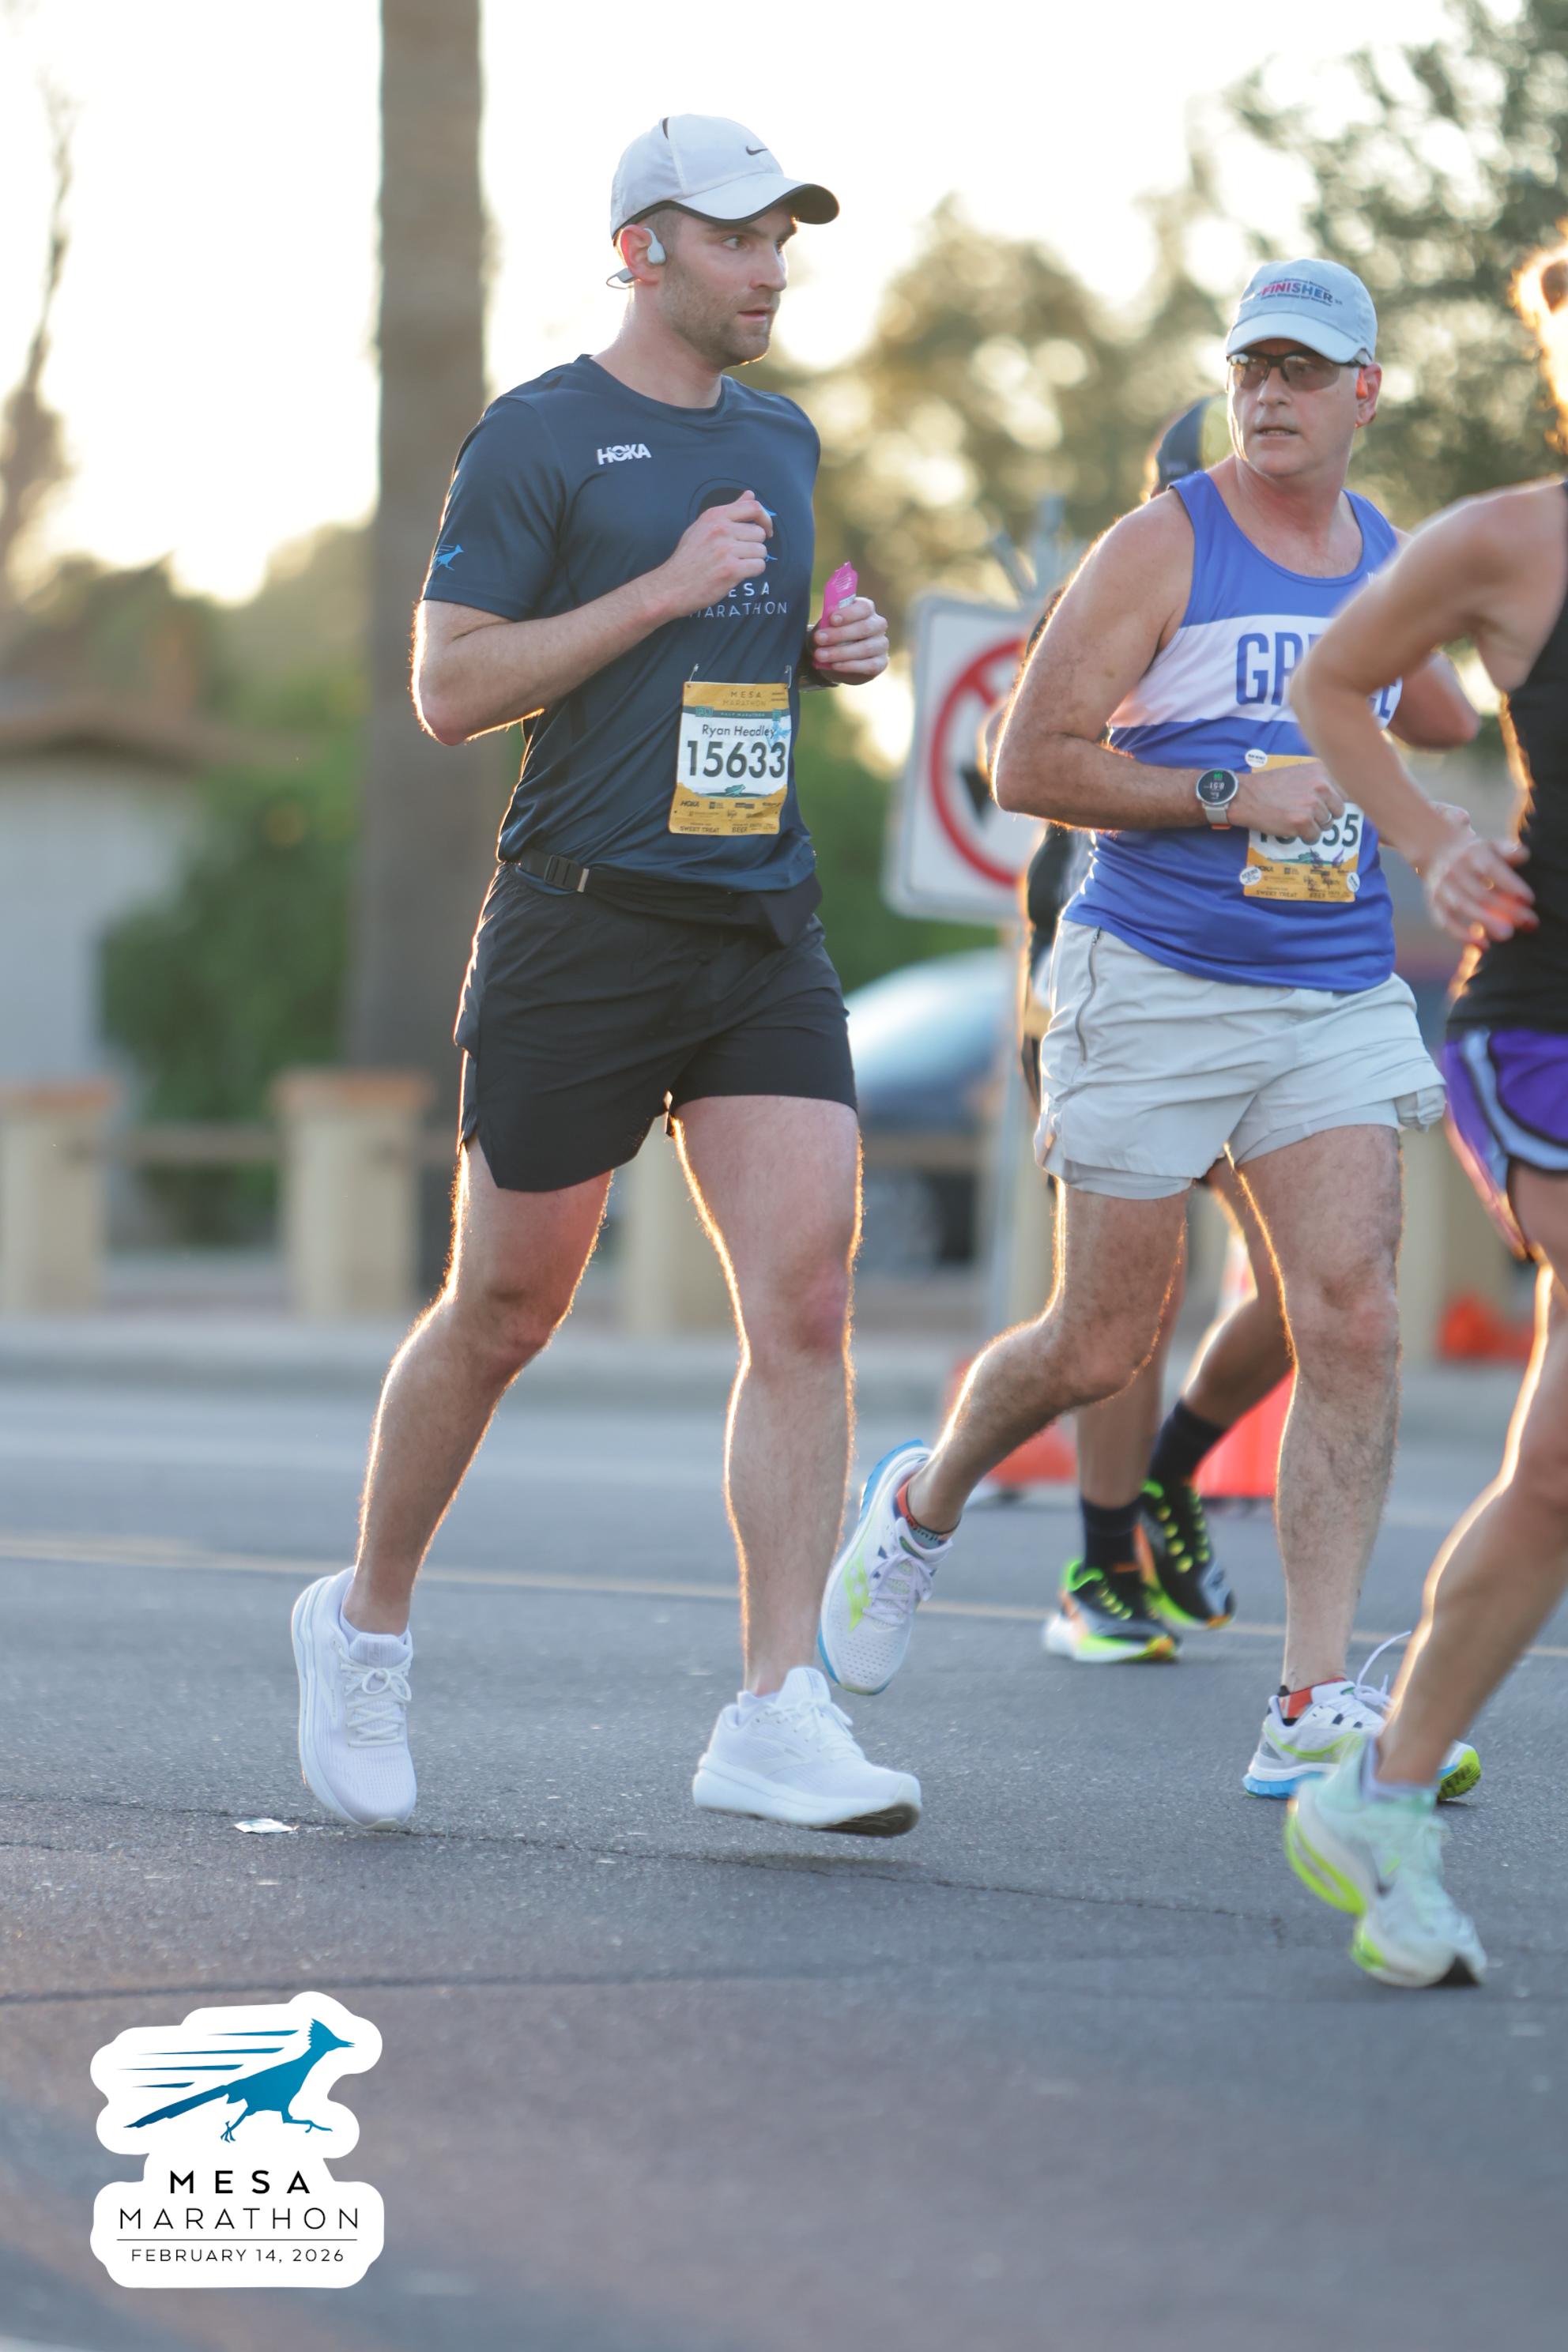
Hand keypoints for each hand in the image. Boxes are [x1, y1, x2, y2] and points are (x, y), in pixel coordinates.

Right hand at [653, 492, 770, 614]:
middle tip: (739, 555)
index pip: (753, 507)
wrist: (672, 585)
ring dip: (754, 560)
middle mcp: (721, 529)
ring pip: (761, 551)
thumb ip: (729, 511)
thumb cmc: (688, 558)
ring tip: (737, 565)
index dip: (765, 519)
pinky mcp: (731, 570)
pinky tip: (739, 574)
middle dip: (754, 545)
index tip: (765, 530)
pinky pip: (759, 566)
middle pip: (759, 532)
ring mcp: (726, 549)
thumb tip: (749, 495)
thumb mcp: (703, 526)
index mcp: (715, 515)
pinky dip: (753, 572)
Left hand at [811, 594, 888, 683]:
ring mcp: (881, 644)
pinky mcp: (881, 663)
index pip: (864, 607)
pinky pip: (869, 665)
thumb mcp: (827, 626)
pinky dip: (850, 666)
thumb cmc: (832, 637)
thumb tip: (827, 621)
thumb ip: (827, 622)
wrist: (837, 660)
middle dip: (839, 634)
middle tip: (819, 639)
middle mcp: (878, 625)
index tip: (832, 619)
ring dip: (840, 652)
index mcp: (866, 610)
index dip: (849, 613)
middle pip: (864, 627)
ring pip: (865, 648)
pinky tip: (835, 665)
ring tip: (820, 655)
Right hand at [1231, 760, 1343, 841]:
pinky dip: (1304, 836)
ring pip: (1327, 825)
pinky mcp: (1302, 822)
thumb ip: (1321, 781)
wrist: (1246, 796)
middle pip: (1339, 810)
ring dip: (1314, 826)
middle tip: (1307, 814)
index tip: (1329, 807)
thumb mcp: (1300, 773)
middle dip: (1325, 815)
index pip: (1346, 791)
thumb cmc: (1270, 786)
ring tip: (1296, 819)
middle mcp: (1321, 786)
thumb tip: (1343, 798)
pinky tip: (1291, 827)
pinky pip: (1314, 836)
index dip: (1336, 802)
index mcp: (1321, 771)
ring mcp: (1312, 805)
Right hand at [1422, 830, 1535, 944]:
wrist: (1438, 852)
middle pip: (1480, 893)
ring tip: (1507, 936)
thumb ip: (1509, 851)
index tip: (1529, 900)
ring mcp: (1442, 887)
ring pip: (1463, 908)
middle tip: (1528, 923)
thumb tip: (1524, 856)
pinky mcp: (1434, 904)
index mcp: (1473, 854)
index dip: (1510, 885)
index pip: (1492, 870)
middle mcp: (1454, 870)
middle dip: (1505, 910)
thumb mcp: (1492, 846)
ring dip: (1485, 923)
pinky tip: (1483, 946)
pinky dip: (1462, 936)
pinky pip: (1446, 922)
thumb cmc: (1478, 855)